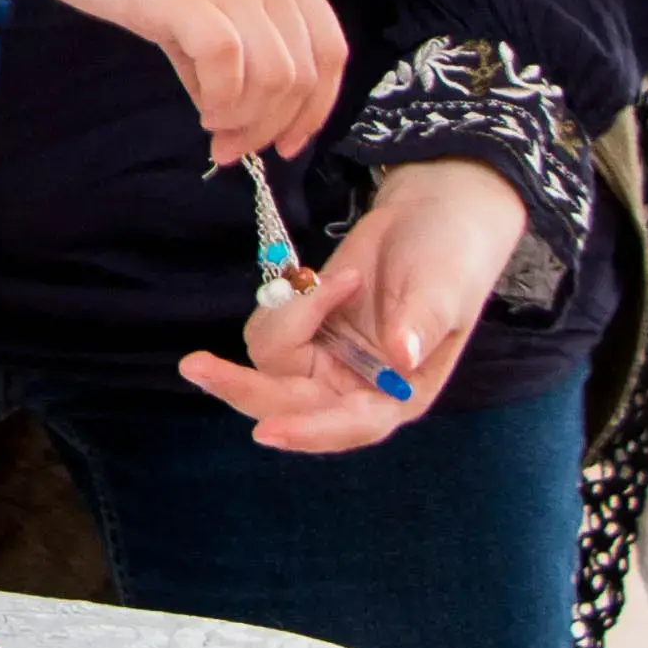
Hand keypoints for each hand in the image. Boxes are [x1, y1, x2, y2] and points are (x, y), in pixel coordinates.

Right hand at [0, 0, 345, 164]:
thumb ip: (219, 39)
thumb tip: (231, 109)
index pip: (330, 47)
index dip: (317, 106)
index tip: (285, 142)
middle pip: (306, 72)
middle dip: (274, 125)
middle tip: (231, 147)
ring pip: (277, 78)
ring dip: (248, 121)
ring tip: (212, 130)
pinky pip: (230, 69)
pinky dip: (222, 104)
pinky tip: (199, 111)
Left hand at [176, 160, 530, 451]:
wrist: (432, 215)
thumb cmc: (452, 259)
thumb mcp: (445, 288)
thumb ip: (422, 321)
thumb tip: (401, 355)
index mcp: (399, 396)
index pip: (348, 427)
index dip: (308, 432)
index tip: (265, 431)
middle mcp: (356, 388)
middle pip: (288, 404)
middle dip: (244, 388)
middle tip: (196, 365)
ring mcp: (327, 360)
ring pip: (270, 364)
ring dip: (288, 319)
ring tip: (342, 278)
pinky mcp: (305, 331)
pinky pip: (268, 331)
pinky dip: (286, 303)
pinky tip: (328, 277)